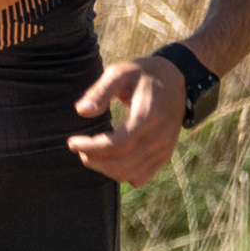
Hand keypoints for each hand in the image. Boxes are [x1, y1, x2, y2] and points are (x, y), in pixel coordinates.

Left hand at [69, 52, 186, 185]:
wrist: (177, 81)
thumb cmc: (143, 75)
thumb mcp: (120, 73)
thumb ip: (100, 91)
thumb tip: (81, 111)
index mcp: (149, 116)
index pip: (117, 144)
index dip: (91, 147)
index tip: (72, 142)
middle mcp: (160, 137)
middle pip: (122, 164)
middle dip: (95, 161)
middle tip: (80, 149)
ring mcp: (164, 149)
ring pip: (129, 174)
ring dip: (105, 169)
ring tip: (90, 154)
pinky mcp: (164, 156)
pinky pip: (139, 177)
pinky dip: (120, 173)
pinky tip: (110, 158)